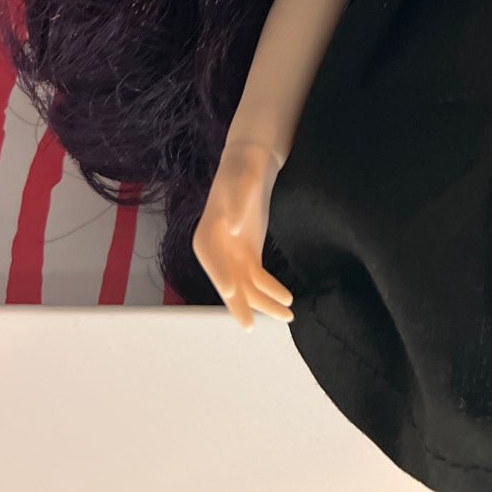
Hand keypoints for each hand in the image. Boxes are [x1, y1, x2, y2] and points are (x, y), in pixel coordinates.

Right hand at [192, 141, 294, 330]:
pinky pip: (258, 279)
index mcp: (205, 235)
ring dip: (264, 303)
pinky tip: (286, 299)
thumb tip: (233, 228)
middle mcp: (216, 251)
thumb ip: (236, 206)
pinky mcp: (249, 254)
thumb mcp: (240, 184)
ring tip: (287, 316)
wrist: (252, 165)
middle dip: (240, 304)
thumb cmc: (242, 172)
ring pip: (246, 287)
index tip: (231, 291)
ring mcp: (233, 255)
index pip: (211, 260)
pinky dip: (271, 290)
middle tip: (251, 326)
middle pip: (227, 281)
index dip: (220, 276)